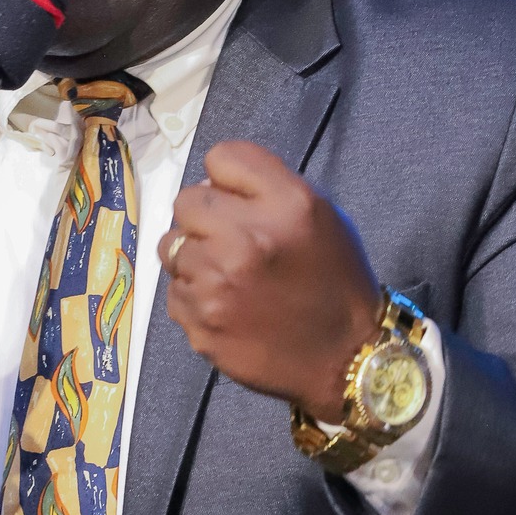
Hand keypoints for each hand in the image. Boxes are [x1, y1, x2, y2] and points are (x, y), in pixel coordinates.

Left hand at [158, 142, 380, 420]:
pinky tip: (226, 306)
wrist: (344, 357)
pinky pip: (174, 288)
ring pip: (171, 244)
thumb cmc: (334, 280)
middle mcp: (248, 237)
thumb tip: (211, 185)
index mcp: (287, 204)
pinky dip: (194, 295)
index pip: (222, 157)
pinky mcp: (200, 320)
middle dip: (206, 217)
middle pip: (187, 200)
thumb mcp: (323, 215)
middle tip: (230, 241)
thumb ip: (269, 189)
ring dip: (194, 256)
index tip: (239, 199)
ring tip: (227, 275)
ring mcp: (218, 282)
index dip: (228, 178)